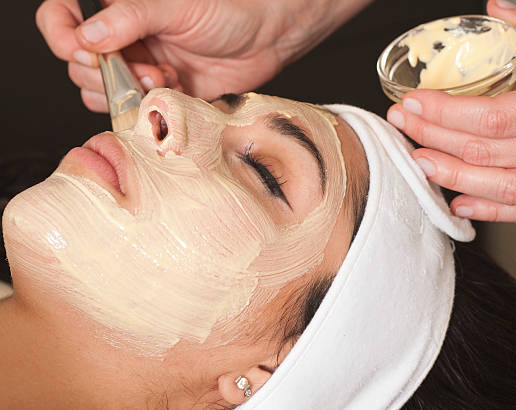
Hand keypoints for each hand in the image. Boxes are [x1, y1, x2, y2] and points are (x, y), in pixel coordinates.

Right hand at [36, 0, 370, 111]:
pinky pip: (135, 111)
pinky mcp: (160, 96)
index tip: (78, 48)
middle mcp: (124, 39)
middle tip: (143, 67)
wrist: (269, 38)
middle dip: (106, 72)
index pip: (63, 18)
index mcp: (120, 10)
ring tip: (162, 79)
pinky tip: (174, 92)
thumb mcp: (177, 7)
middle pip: (80, 65)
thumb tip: (88, 35)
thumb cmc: (230, 10)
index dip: (59, 34)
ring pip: (103, 93)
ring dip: (127, 93)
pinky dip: (147, 108)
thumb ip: (130, 18)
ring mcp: (140, 69)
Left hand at [386, 1, 515, 223]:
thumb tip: (500, 8)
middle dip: (434, 139)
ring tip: (418, 162)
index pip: (491, 119)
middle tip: (403, 126)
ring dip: (451, 178)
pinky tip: (458, 203)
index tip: (414, 103)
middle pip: (485, 154)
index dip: (444, 114)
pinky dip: (490, 212)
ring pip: (500, 190)